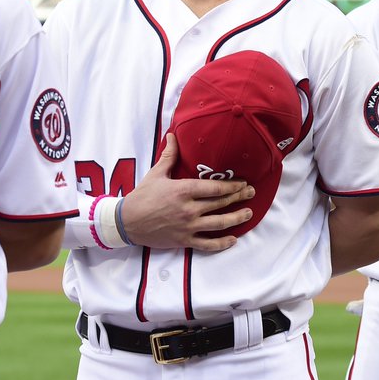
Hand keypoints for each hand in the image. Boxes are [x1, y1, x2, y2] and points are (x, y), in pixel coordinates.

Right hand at [120, 133, 255, 252]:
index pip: (215, 187)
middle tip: (252, 193)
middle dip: (239, 197)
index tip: (243, 182)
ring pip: (219, 223)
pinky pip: (207, 244)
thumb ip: (169, 156)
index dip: (232, 185)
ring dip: (236, 218)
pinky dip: (222, 243)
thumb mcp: (156, 173)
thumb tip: (173, 135)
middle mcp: (189, 209)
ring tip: (248, 213)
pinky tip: (233, 239)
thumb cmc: (142, 196)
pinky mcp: (184, 240)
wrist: (127, 222)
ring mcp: (188, 226)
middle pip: (221, 203)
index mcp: (183, 190)